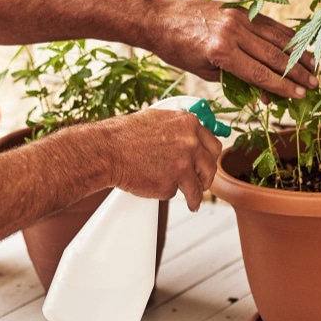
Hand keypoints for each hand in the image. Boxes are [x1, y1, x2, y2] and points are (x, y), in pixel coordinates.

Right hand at [100, 108, 223, 211]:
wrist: (107, 150)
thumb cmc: (124, 134)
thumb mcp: (157, 119)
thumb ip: (178, 127)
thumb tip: (190, 134)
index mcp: (188, 124)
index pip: (213, 144)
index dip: (209, 157)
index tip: (207, 164)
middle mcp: (190, 143)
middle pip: (210, 166)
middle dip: (206, 177)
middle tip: (201, 183)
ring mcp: (182, 165)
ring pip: (197, 186)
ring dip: (195, 195)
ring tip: (192, 201)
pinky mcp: (170, 185)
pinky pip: (174, 192)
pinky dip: (166, 193)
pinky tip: (159, 191)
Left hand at [146, 0, 317, 99]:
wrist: (160, 19)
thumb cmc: (176, 50)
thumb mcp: (202, 70)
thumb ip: (233, 78)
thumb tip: (262, 91)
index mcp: (221, 52)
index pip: (259, 73)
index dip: (282, 86)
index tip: (300, 95)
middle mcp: (233, 32)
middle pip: (273, 56)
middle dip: (296, 73)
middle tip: (315, 85)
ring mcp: (238, 18)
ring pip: (277, 37)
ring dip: (298, 53)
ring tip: (314, 67)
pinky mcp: (240, 9)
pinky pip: (269, 24)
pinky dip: (286, 35)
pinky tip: (298, 46)